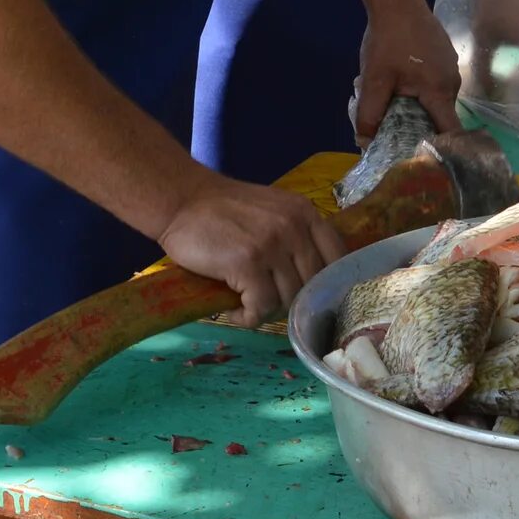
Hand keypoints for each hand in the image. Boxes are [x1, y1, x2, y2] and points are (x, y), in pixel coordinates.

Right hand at [158, 177, 346, 324]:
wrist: (181, 201)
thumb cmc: (223, 210)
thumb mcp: (272, 211)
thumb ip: (296, 235)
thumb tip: (316, 282)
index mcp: (305, 213)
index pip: (337, 258)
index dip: (327, 285)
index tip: (311, 299)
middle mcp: (295, 227)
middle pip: (312, 286)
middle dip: (290, 301)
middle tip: (266, 301)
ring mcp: (273, 244)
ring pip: (288, 300)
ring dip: (266, 311)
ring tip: (245, 303)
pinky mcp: (248, 263)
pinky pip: (261, 308)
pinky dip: (247, 317)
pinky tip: (233, 310)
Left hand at [353, 0, 460, 140]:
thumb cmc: (387, 39)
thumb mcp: (373, 80)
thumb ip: (370, 115)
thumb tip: (365, 145)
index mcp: (441, 91)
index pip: (450, 133)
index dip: (439, 151)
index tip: (423, 163)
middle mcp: (453, 82)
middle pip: (441, 118)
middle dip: (420, 130)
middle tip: (397, 140)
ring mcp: (450, 68)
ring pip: (435, 101)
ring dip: (417, 110)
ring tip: (394, 112)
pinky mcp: (444, 57)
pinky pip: (434, 86)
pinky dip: (419, 93)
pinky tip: (400, 87)